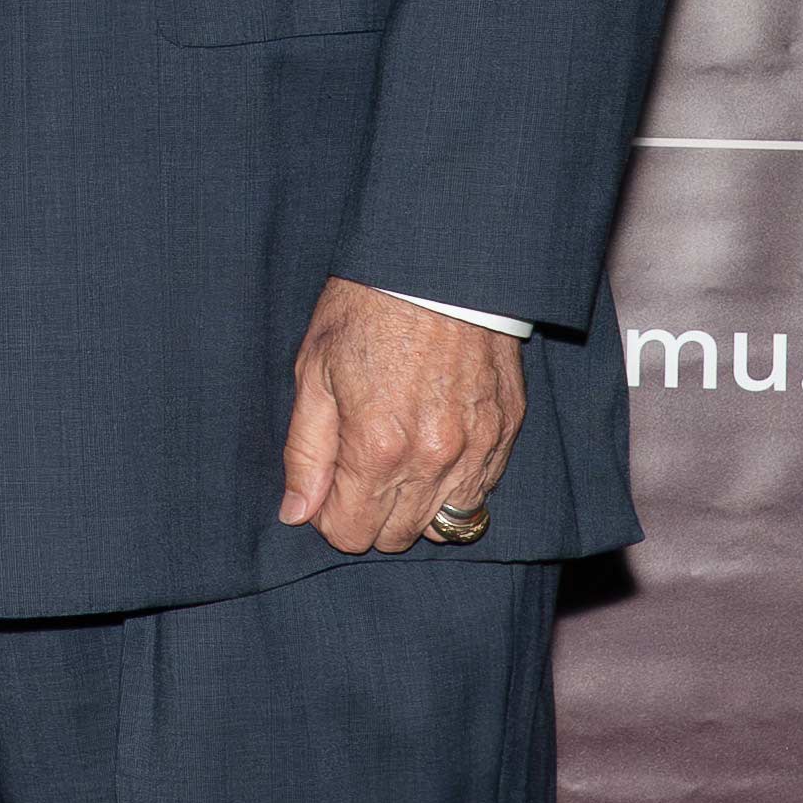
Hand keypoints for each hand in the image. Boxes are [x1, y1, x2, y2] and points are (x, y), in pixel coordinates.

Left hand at [280, 279, 526, 555]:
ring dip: (414, 505)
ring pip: (444, 524)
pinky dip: (454, 486)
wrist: (437, 266)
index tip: (326, 486)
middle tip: (356, 468)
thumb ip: (306, 452)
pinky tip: (433, 449)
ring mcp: (477, 450)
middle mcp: (433, 460)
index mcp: (378, 447)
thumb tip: (295, 513)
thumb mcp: (313, 372)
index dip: (329, 516)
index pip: (351, 533)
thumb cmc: (365, 310)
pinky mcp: (506, 434)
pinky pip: (481, 493)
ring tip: (396, 459)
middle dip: (368, 513)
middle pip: (396, 536)